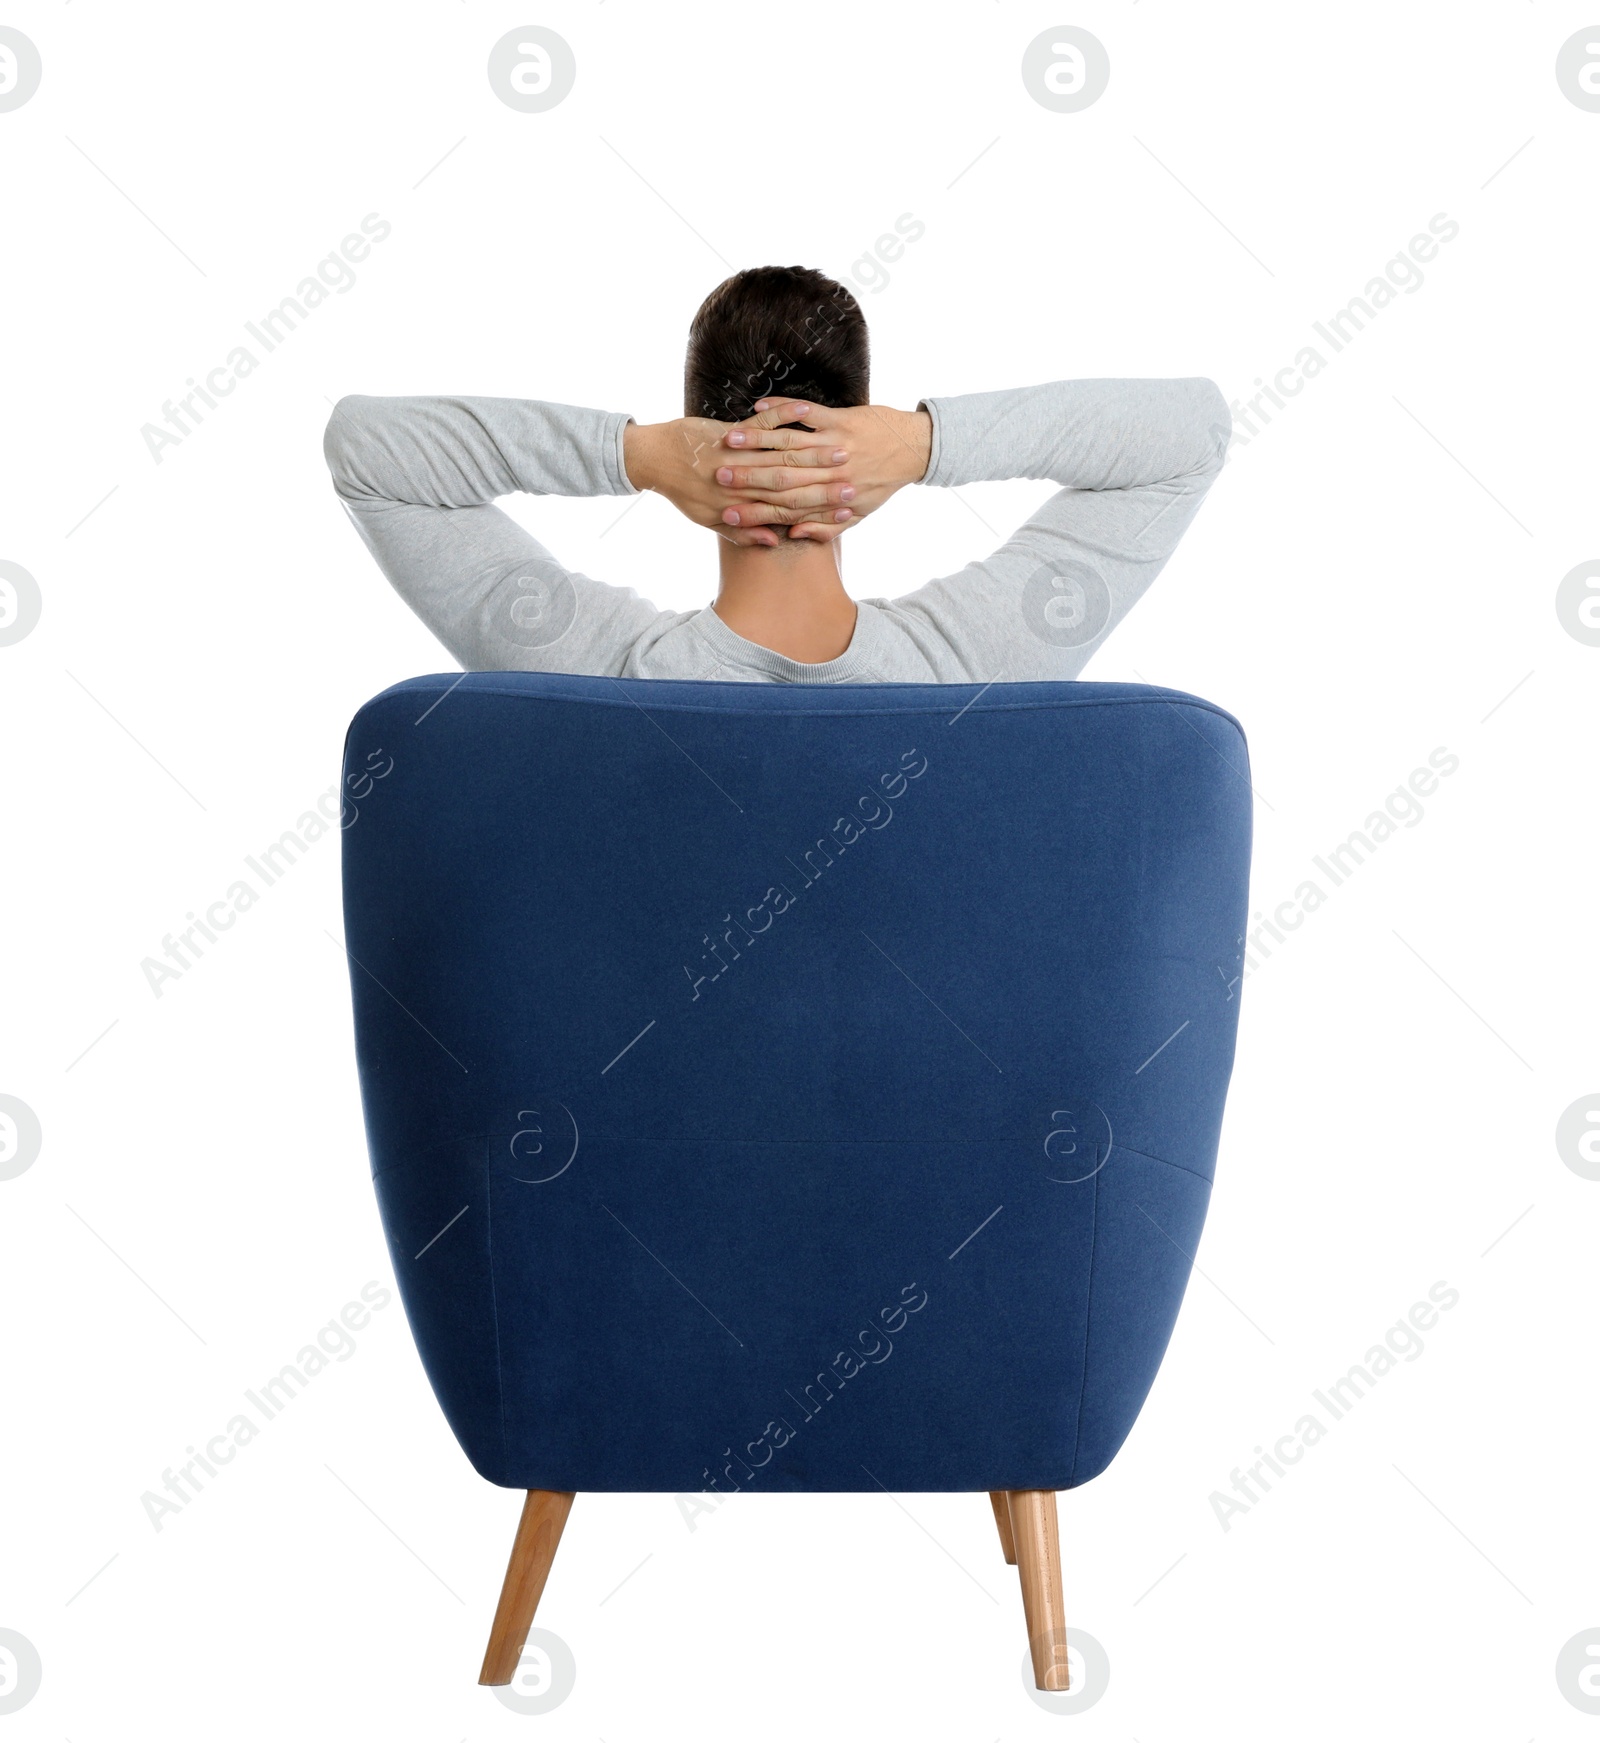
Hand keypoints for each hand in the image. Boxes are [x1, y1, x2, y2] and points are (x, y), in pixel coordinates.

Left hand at [623, 416, 854, 547]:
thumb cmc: (684, 491)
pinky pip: (760, 424)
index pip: (787, 513)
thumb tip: (775, 541)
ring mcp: (734, 458)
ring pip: (780, 454)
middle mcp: (739, 487)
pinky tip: (806, 410)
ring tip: (843, 447)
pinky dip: (783, 414)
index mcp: (738, 510)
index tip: (847, 509)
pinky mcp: (727, 434)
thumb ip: (743, 536)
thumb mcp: (709, 520)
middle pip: (791, 485)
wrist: (655, 460)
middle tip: (854, 480)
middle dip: (826, 482)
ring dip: (814, 450)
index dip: (820, 511)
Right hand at [716, 399, 932, 540]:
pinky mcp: (841, 419)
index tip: (727, 513)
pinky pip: (806, 413)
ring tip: (728, 441)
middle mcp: (831, 474)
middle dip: (747, 477)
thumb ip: (825, 529)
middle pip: (781, 478)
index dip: (755, 512)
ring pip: (788, 445)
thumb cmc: (882, 484)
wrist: (914, 450)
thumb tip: (789, 535)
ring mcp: (835, 444)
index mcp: (832, 500)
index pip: (786, 509)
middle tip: (717, 476)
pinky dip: (782, 409)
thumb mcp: (858, 514)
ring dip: (756, 442)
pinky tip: (758, 405)